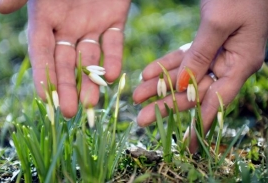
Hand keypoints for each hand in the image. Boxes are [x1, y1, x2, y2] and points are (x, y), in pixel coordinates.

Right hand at [0, 0, 130, 117]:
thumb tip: (0, 8)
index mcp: (46, 19)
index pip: (41, 53)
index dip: (42, 75)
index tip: (43, 99)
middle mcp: (68, 27)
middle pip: (66, 63)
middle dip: (66, 87)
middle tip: (68, 113)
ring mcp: (92, 26)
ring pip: (90, 59)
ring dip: (91, 81)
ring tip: (91, 104)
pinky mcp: (115, 20)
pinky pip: (115, 42)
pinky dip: (114, 58)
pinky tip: (112, 76)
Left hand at [133, 0, 267, 152]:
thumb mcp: (217, 25)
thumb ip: (200, 56)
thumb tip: (184, 86)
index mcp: (240, 63)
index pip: (218, 102)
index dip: (201, 124)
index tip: (187, 145)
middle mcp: (229, 63)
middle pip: (194, 92)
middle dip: (167, 105)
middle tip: (142, 117)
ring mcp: (216, 53)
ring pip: (184, 76)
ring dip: (159, 85)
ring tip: (136, 96)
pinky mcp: (205, 42)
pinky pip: (182, 57)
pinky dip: (165, 65)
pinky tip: (146, 73)